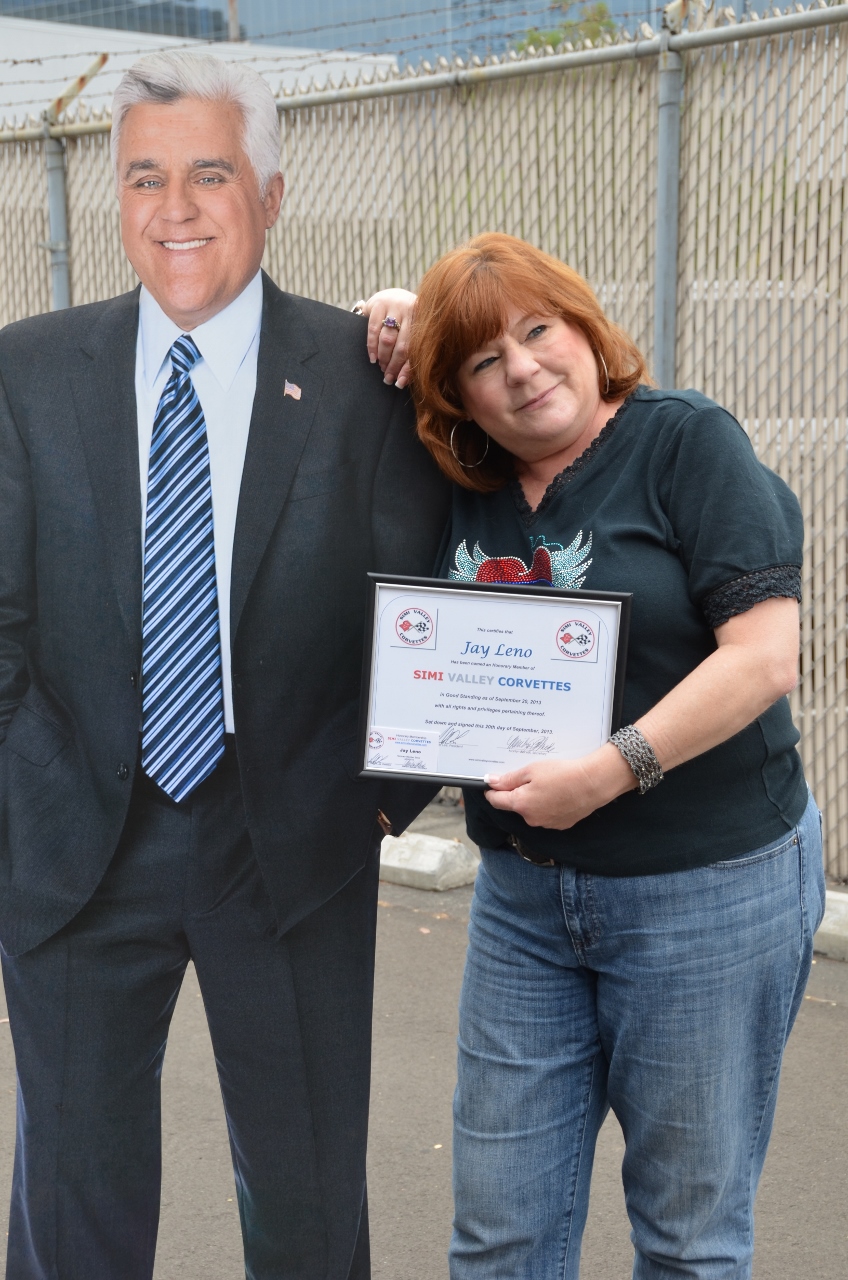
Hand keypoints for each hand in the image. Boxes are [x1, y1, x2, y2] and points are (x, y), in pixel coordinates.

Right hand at [360, 289, 416, 387]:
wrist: (392, 296)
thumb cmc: (405, 322)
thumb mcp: (411, 334)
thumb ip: (410, 355)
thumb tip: (401, 382)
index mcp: (424, 321)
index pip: (416, 350)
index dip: (407, 369)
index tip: (399, 383)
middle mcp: (412, 311)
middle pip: (402, 347)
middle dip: (393, 366)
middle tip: (387, 378)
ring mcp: (396, 305)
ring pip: (388, 339)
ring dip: (383, 357)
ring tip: (381, 368)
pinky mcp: (379, 303)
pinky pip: (374, 330)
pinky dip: (372, 346)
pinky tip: (373, 357)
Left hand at [484, 745, 634, 829]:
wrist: (593, 783)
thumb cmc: (562, 774)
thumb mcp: (531, 770)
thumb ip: (509, 779)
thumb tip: (492, 783)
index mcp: (520, 804)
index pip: (496, 801)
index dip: (492, 791)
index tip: (492, 783)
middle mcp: (531, 819)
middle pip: (515, 805)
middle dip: (517, 792)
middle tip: (528, 776)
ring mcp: (546, 824)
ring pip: (532, 810)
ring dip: (534, 799)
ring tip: (548, 783)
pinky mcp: (560, 824)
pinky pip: (547, 814)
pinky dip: (548, 804)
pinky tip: (558, 792)